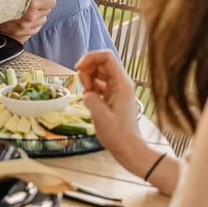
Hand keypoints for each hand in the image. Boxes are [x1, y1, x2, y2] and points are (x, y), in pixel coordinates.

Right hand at [0, 0, 56, 40]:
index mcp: (32, 2)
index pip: (52, 2)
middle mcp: (30, 17)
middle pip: (47, 11)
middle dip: (42, 3)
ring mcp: (24, 27)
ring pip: (41, 21)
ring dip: (37, 13)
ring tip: (26, 6)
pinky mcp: (18, 33)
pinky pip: (34, 29)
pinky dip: (31, 23)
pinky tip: (22, 15)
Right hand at [75, 50, 148, 171]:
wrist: (129, 149)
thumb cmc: (118, 135)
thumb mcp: (100, 116)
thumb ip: (90, 99)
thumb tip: (87, 92)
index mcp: (122, 83)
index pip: (106, 57)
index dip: (90, 58)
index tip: (78, 68)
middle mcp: (121, 83)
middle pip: (102, 63)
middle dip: (88, 69)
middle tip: (83, 86)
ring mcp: (117, 90)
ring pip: (99, 73)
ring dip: (88, 79)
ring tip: (87, 95)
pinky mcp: (113, 97)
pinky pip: (100, 84)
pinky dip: (91, 88)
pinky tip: (89, 99)